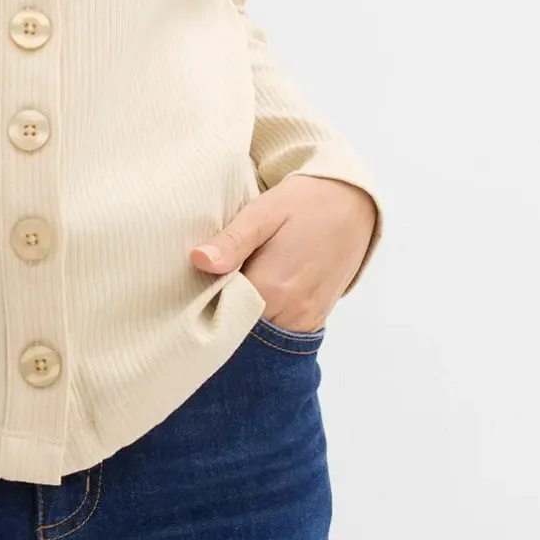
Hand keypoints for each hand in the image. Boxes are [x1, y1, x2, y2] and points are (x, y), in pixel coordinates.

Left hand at [188, 175, 376, 331]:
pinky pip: (282, 333)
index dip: (201, 305)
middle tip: (207, 290)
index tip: (188, 292)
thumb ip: (232, 241)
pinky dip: (265, 323)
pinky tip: (255, 299)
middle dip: (222, 316)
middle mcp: (291, 312)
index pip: (221, 315)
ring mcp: (306, 319)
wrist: (351, 203)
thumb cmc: (302, 203)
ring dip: (244, 322)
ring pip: (261, 335)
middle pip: (241, 330)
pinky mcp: (316, 318)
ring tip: (230, 293)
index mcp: (272, 287)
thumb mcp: (263, 213)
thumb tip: (197, 260)